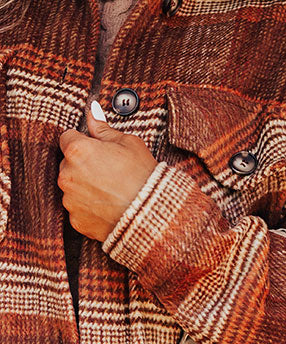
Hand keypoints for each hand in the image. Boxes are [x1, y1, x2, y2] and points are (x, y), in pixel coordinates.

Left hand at [58, 103, 158, 242]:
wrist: (151, 214)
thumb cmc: (142, 176)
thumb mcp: (128, 143)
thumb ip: (104, 129)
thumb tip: (92, 113)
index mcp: (77, 150)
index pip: (67, 138)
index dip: (83, 143)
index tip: (96, 150)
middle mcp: (67, 175)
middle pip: (67, 165)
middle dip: (82, 166)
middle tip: (107, 172)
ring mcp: (70, 200)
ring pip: (72, 189)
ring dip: (84, 188)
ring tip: (109, 191)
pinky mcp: (77, 221)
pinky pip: (78, 211)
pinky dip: (89, 209)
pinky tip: (107, 206)